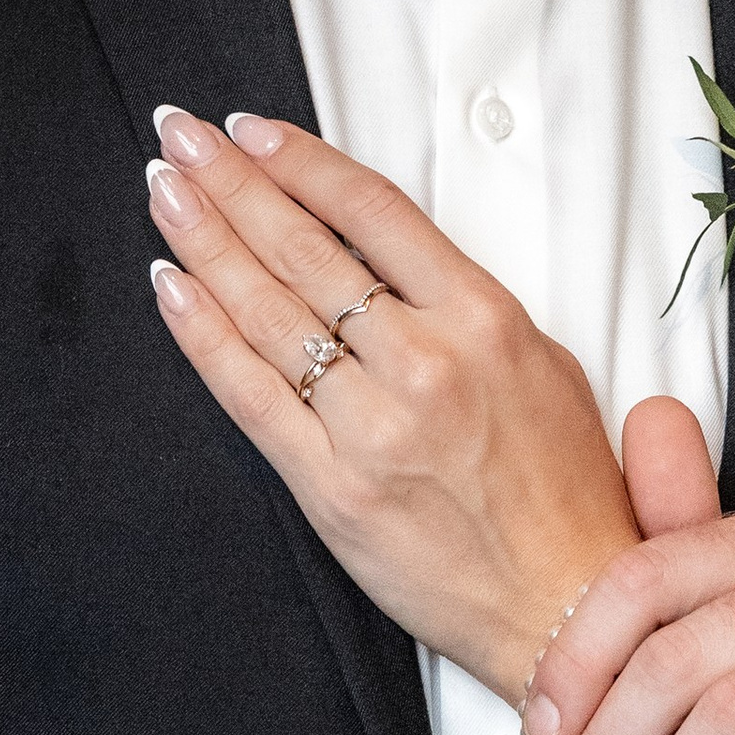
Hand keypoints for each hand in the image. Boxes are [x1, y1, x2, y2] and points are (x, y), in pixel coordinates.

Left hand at [145, 105, 633, 703]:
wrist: (566, 603)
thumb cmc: (564, 489)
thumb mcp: (544, 361)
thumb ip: (464, 304)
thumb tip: (386, 253)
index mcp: (485, 319)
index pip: (373, 211)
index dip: (303, 162)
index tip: (255, 131)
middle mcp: (425, 363)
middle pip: (304, 249)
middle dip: (233, 183)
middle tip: (185, 138)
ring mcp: (372, 426)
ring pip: (267, 310)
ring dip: (206, 241)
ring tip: (169, 193)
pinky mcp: (330, 486)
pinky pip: (250, 393)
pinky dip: (204, 334)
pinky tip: (173, 285)